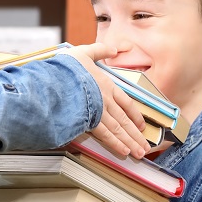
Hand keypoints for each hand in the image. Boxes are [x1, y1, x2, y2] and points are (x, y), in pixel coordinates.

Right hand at [63, 43, 148, 158]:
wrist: (56, 80)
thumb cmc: (67, 67)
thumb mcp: (85, 52)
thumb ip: (101, 50)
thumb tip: (115, 48)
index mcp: (107, 85)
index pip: (126, 103)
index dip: (135, 115)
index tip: (141, 126)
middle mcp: (106, 100)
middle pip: (125, 120)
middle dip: (136, 135)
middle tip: (145, 148)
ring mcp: (99, 112)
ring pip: (118, 130)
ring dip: (130, 142)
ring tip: (140, 153)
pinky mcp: (89, 122)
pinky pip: (106, 135)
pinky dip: (116, 144)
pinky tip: (124, 152)